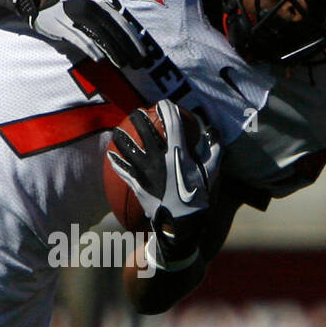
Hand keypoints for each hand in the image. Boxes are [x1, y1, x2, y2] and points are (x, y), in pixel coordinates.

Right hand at [0, 0, 147, 71]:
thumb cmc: (66, 7)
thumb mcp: (88, 8)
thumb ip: (103, 22)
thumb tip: (121, 40)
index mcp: (98, 3)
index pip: (121, 23)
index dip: (133, 39)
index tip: (143, 53)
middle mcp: (89, 8)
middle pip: (114, 31)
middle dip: (128, 48)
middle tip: (137, 64)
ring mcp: (75, 16)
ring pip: (100, 36)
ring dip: (113, 51)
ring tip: (123, 64)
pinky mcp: (62, 25)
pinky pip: (80, 38)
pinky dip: (91, 49)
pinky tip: (100, 59)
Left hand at [107, 99, 220, 266]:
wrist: (181, 222)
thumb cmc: (198, 196)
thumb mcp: (212, 171)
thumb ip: (214, 150)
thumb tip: (214, 133)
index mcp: (178, 152)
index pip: (171, 122)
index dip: (167, 109)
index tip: (163, 104)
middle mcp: (158, 157)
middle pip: (144, 130)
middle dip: (139, 118)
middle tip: (137, 113)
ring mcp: (145, 171)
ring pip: (128, 148)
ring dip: (122, 137)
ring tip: (118, 130)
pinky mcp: (136, 184)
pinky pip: (122, 170)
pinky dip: (116, 162)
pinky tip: (110, 155)